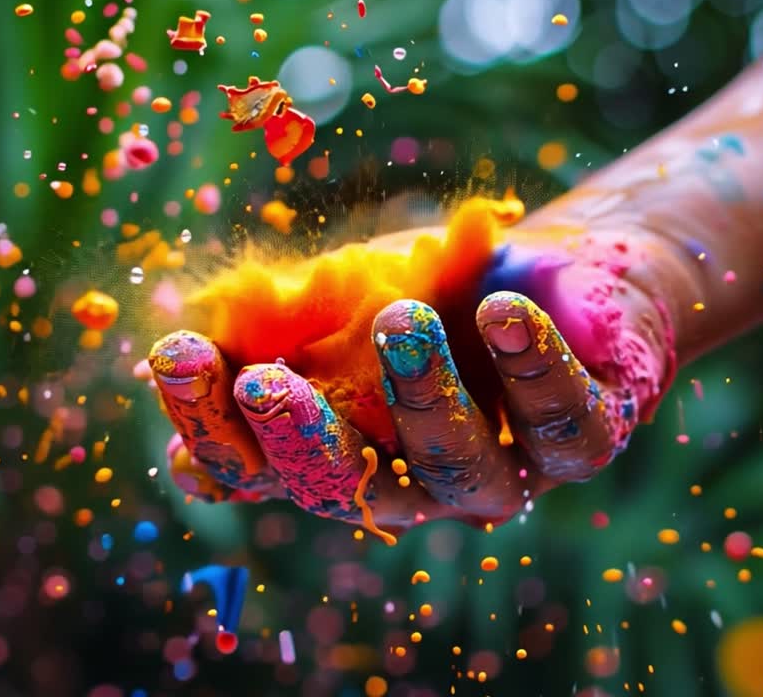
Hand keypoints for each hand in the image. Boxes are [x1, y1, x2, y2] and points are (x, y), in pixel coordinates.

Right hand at [146, 219, 673, 537]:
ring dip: (422, 394)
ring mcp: (505, 473)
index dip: (211, 419)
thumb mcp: (350, 293)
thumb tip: (174, 349)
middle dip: (302, 438)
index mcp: (345, 457)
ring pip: (456, 463)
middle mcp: (415, 485)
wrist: (561, 275)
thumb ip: (280, 324)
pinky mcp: (587, 440)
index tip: (174, 351)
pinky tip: (503, 310)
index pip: (262, 464)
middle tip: (263, 385)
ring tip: (399, 319)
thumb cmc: (441, 289)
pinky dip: (532, 364)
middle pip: (349, 487)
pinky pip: (561, 419)